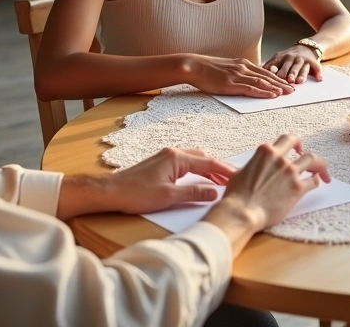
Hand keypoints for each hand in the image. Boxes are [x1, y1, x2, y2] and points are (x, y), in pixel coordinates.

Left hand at [102, 147, 237, 214]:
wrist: (110, 192)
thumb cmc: (136, 194)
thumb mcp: (169, 197)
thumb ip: (194, 193)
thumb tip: (214, 192)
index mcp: (177, 158)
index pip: (209, 163)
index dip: (226, 171)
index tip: (239, 177)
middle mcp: (172, 153)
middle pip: (203, 158)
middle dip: (219, 169)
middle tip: (233, 180)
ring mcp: (165, 157)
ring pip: (194, 160)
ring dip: (207, 169)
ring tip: (219, 182)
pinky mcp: (159, 164)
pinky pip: (185, 163)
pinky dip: (196, 170)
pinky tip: (199, 180)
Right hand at [186, 55, 293, 96]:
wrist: (193, 66)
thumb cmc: (208, 69)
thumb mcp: (227, 68)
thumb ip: (239, 72)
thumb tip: (248, 80)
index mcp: (243, 63)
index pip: (265, 71)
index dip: (278, 78)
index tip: (288, 83)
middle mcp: (244, 67)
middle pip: (267, 76)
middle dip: (282, 83)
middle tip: (294, 90)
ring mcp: (238, 75)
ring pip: (262, 82)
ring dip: (277, 88)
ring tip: (287, 93)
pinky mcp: (231, 83)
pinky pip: (251, 88)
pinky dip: (264, 92)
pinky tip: (272, 95)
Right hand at [207, 134, 331, 231]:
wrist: (241, 213)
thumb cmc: (236, 196)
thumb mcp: (240, 172)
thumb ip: (252, 166)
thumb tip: (253, 167)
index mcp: (266, 152)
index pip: (285, 140)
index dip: (293, 143)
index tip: (296, 149)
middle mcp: (280, 158)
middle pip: (300, 144)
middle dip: (306, 149)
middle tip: (309, 158)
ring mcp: (290, 172)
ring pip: (314, 160)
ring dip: (320, 165)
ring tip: (323, 173)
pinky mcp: (297, 188)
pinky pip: (314, 181)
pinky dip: (316, 182)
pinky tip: (315, 185)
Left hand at [264, 45, 322, 83]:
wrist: (307, 47)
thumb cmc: (289, 57)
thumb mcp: (278, 58)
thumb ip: (269, 66)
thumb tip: (256, 75)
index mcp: (281, 57)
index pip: (276, 65)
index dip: (273, 72)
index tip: (269, 79)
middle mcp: (291, 58)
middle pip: (288, 67)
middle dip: (286, 74)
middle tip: (285, 81)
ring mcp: (303, 60)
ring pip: (300, 68)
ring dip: (299, 74)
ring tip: (298, 81)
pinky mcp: (313, 62)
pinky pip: (316, 67)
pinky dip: (318, 73)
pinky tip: (319, 78)